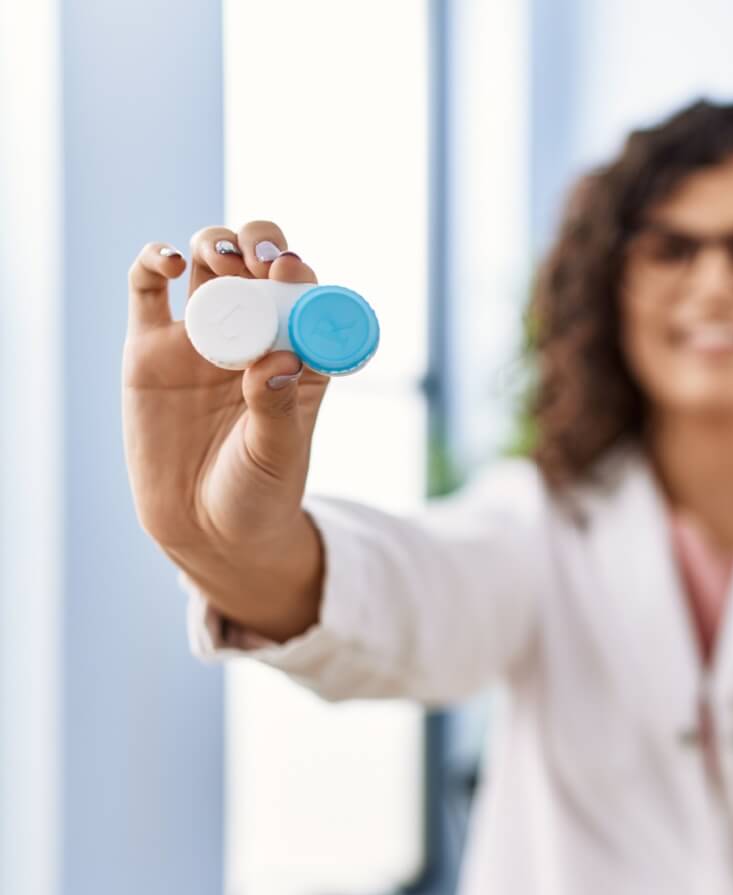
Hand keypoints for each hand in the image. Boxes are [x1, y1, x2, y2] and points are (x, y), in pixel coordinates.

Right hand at [123, 220, 330, 557]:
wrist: (204, 528)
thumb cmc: (258, 491)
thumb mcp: (277, 453)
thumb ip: (277, 407)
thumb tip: (276, 359)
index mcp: (298, 354)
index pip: (304, 296)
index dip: (299, 275)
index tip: (292, 270)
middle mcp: (252, 335)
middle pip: (256, 266)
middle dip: (260, 245)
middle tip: (259, 257)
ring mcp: (201, 337)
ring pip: (207, 265)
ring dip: (216, 245)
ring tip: (224, 260)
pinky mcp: (150, 347)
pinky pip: (146, 290)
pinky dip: (153, 261)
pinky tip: (167, 260)